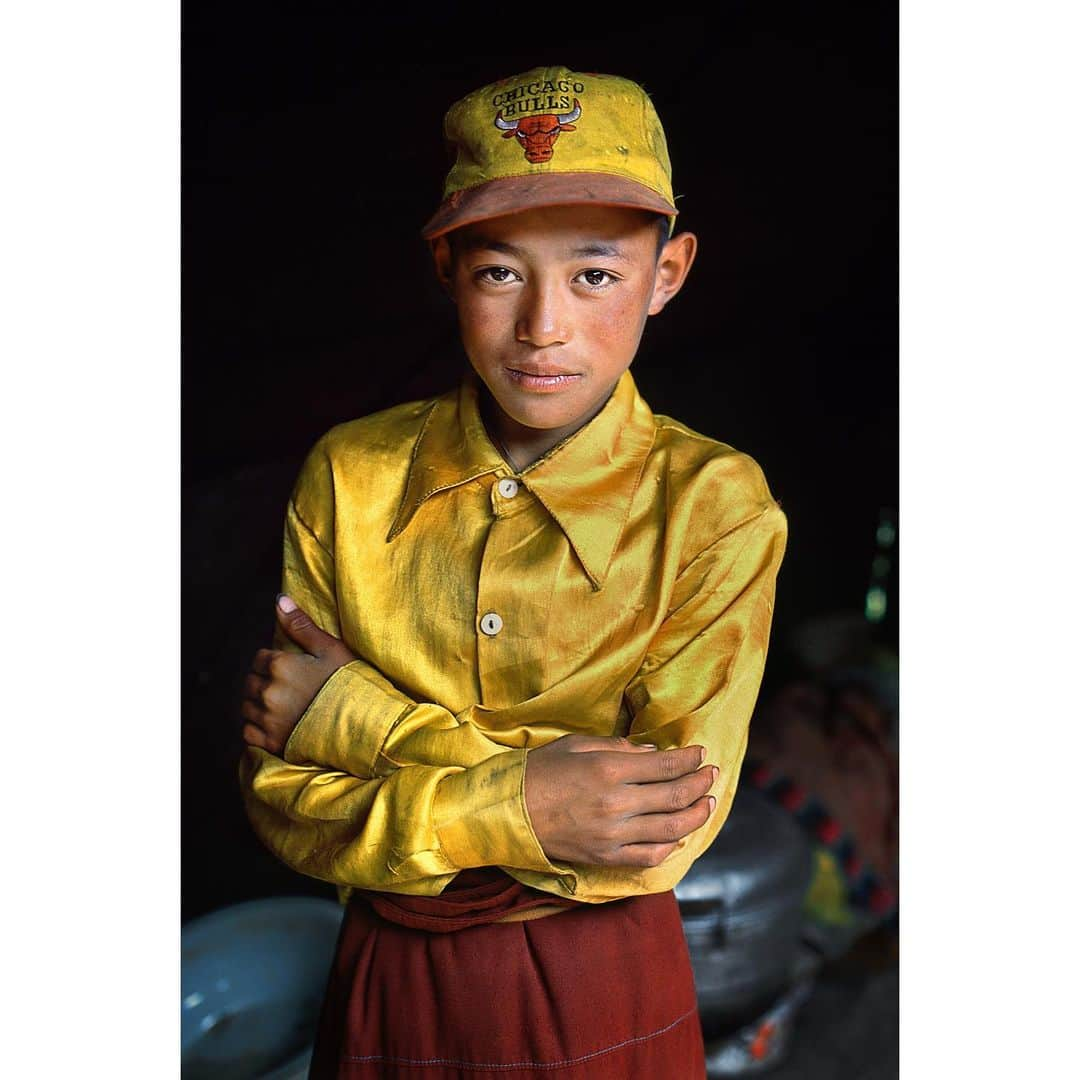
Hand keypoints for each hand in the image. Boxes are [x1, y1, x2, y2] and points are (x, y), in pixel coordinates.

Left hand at [240, 595, 356, 754]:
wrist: (364, 723)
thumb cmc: (349, 683)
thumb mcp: (330, 648)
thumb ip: (301, 625)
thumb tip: (280, 600)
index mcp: (280, 665)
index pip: (259, 658)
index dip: (272, 661)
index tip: (287, 667)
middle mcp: (268, 691)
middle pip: (250, 682)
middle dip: (261, 681)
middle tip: (283, 686)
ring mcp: (268, 719)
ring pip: (246, 707)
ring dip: (256, 703)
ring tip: (277, 704)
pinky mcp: (272, 742)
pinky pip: (248, 733)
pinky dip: (254, 728)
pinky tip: (270, 724)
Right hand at [523, 734, 717, 867]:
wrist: (507, 812)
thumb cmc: (540, 771)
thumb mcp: (577, 745)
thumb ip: (618, 747)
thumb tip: (653, 752)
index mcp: (609, 770)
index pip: (666, 766)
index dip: (690, 759)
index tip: (701, 753)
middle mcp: (617, 803)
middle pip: (676, 795)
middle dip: (701, 783)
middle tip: (711, 774)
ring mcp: (613, 834)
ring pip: (672, 828)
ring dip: (696, 814)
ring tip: (708, 802)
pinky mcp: (606, 857)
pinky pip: (650, 856)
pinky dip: (671, 845)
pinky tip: (680, 834)